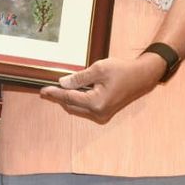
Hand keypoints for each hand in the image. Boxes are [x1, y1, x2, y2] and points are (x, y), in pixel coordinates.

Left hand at [38, 54, 163, 121]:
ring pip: (77, 109)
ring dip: (67, 100)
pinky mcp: (104, 113)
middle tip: (46, 90)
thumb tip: (63, 83)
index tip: (42, 90)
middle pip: (71, 106)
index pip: (69, 98)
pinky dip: (76, 101)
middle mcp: (98, 113)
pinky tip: (71, 93)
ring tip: (55, 91)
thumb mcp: (99, 69)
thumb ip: (79, 77)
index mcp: (96, 103)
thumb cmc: (122, 70)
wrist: (141, 76)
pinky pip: (85, 109)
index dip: (54, 93)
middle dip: (58, 98)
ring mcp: (102, 115)